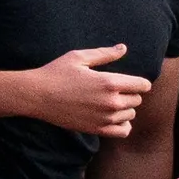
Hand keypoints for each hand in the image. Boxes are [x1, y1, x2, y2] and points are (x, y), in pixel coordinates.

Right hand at [22, 43, 150, 137]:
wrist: (37, 96)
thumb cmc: (56, 73)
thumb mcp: (79, 57)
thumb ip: (104, 53)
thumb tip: (123, 48)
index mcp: (110, 82)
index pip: (142, 85)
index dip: (139, 81)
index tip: (130, 80)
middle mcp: (111, 102)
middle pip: (137, 100)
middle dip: (130, 93)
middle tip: (114, 89)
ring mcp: (104, 118)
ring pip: (130, 114)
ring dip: (124, 108)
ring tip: (109, 101)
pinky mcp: (97, 129)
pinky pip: (123, 131)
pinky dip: (123, 124)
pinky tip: (112, 116)